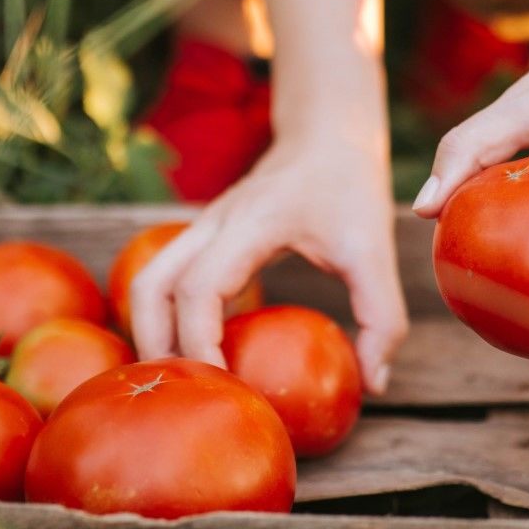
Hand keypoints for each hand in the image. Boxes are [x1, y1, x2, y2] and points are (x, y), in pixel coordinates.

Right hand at [129, 129, 407, 393]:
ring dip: (150, 331)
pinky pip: (165, 278)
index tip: (222, 383)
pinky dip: (164, 317)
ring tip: (177, 378)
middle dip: (155, 343)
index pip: (200, 287)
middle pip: (151, 285)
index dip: (199, 341)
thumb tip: (373, 384)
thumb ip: (381, 317)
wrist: (328, 136)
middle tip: (184, 392)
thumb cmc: (352, 190)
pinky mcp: (204, 237)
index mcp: (251, 223)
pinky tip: (190, 352)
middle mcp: (215, 223)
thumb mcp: (375, 251)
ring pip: (147, 280)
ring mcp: (203, 228)